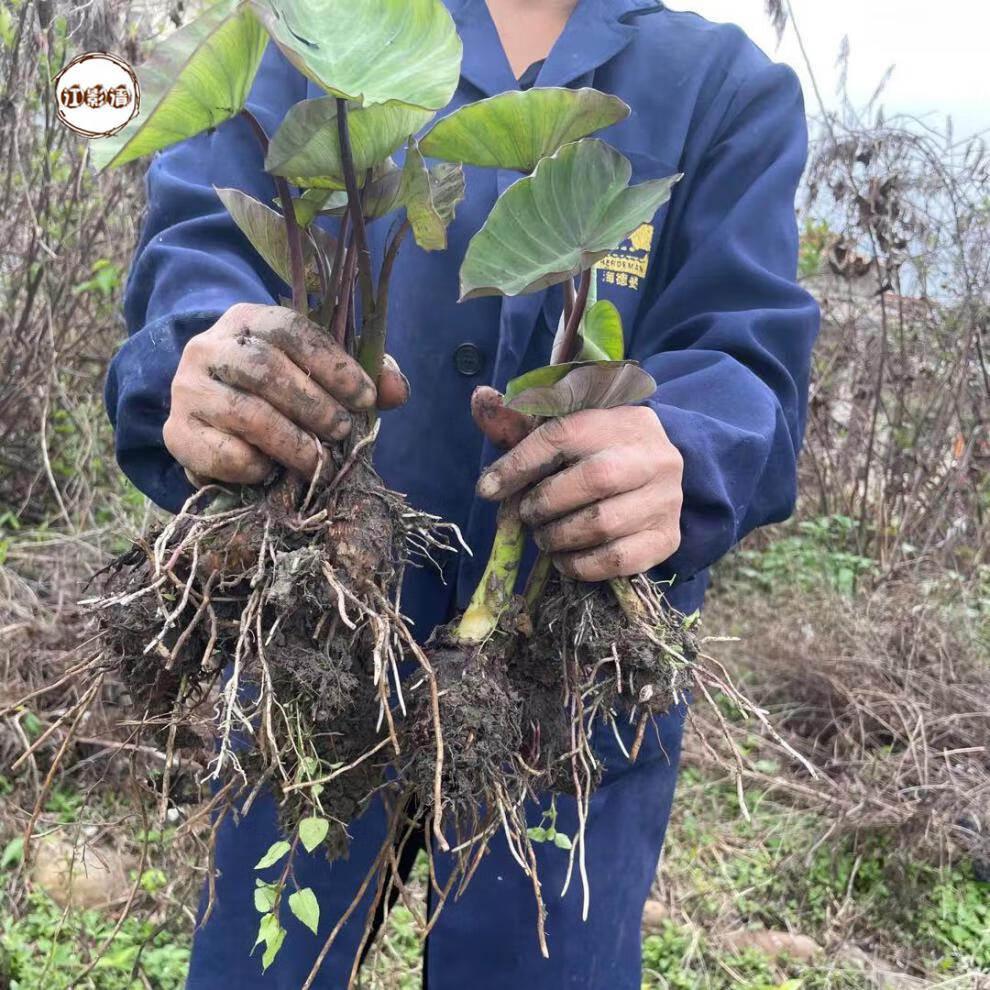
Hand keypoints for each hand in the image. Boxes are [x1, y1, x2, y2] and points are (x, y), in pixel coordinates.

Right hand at [163, 303, 408, 484]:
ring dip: (292, 441)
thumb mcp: (320, 377)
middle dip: (313, 404)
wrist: (212, 421)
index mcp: (247, 320)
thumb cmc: (279, 394)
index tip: (365, 397)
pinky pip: (219, 451)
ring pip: (244, 413)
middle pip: (264, 369)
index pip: (289, 329)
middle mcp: (209, 347)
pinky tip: (272, 472)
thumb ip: (363, 379)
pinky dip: (253, 465)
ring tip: (320, 461)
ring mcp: (187, 389)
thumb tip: (398, 391)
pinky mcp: (176, 433)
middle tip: (342, 432)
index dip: (332, 364)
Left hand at [474, 404, 682, 580]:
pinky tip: (564, 558)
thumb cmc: (596, 451)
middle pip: (592, 480)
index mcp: (622, 420)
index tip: (488, 490)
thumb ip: (517, 423)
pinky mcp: (667, 538)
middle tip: (526, 515)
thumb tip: (480, 397)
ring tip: (544, 536)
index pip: (564, 436)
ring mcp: (666, 499)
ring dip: (558, 537)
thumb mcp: (560, 430)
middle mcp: (653, 456)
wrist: (655, 476)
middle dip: (544, 504)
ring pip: (603, 524)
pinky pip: (617, 559)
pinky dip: (580, 565)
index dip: (519, 465)